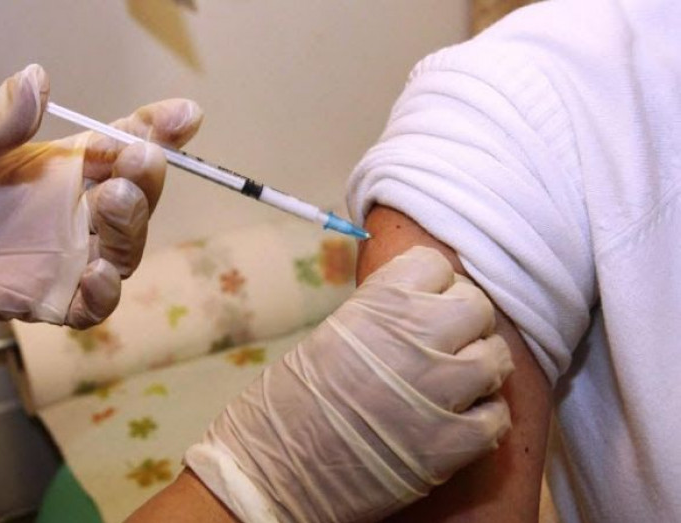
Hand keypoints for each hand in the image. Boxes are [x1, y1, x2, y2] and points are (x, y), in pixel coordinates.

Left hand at [0, 64, 201, 326]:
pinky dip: (106, 293)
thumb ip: (0, 122)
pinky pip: (96, 304)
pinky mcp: (56, 297)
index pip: (123, 144)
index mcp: (67, 167)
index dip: (158, 130)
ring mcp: (72, 255)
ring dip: (131, 225)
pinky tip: (95, 275)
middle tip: (137, 160)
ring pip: (126, 248)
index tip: (185, 116)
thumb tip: (36, 79)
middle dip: (147, 178)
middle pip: (137, 197)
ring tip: (112, 199)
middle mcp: (79, 210)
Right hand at [185, 246, 513, 521]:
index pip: (436, 266)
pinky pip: (497, 416)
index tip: (425, 305)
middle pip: (476, 307)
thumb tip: (421, 308)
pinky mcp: (450, 445)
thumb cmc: (286, 403)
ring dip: (480, 368)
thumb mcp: (331, 335)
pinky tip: (460, 421)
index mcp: (378, 304)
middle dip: (465, 323)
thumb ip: (382, 316)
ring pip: (496, 358)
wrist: (268, 472)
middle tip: (445, 344)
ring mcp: (437, 391)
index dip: (433, 286)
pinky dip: (484, 418)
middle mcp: (414, 337)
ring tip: (455, 384)